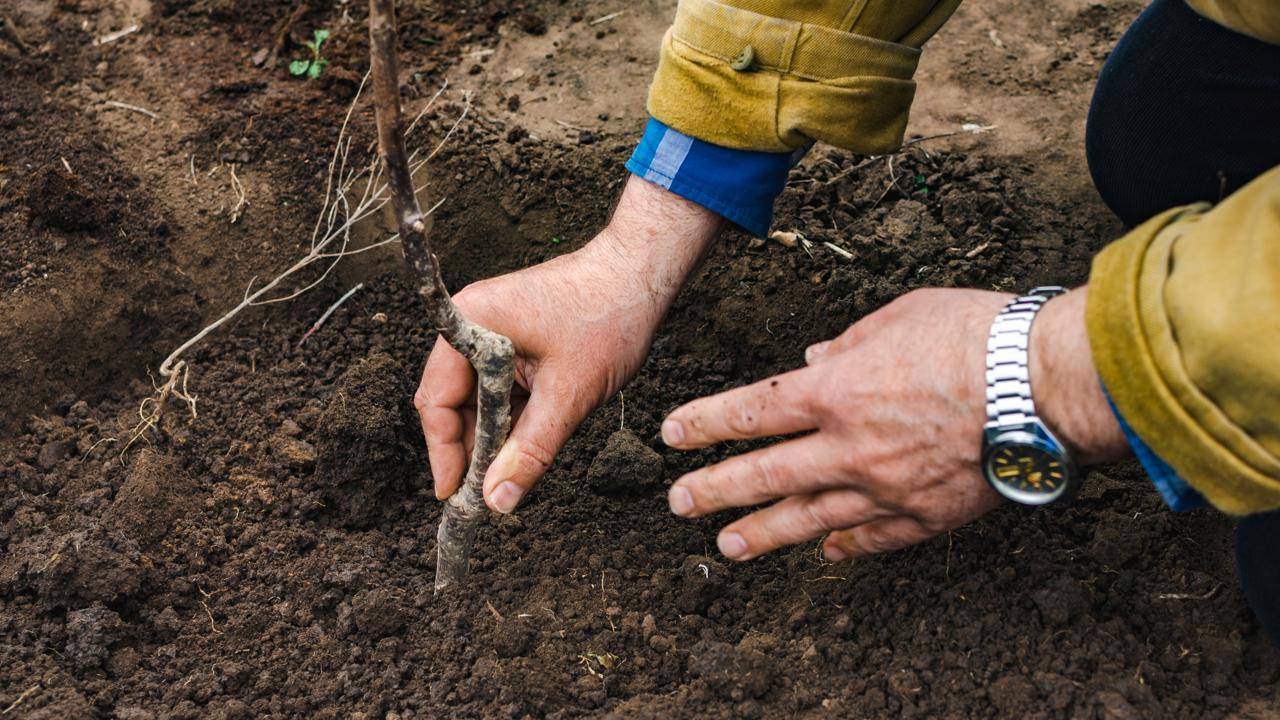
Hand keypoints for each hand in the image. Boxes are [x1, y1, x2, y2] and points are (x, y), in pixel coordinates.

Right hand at [416, 176, 721, 512]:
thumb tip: (497, 500)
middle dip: (468, 446)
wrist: (643, 273)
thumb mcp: (568, 395)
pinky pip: (498, 385)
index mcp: (470, 324)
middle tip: (487, 492)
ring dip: (491, 433)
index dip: (443, 452)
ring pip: (476, 397)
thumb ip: (529, 451)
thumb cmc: (608, 318)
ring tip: (511, 468)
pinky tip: (528, 439)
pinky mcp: (512, 336)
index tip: (454, 494)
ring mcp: (490, 328)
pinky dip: (510, 415)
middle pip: (450, 400)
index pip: (435, 400)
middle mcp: (471, 323)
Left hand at [661, 287, 1129, 561]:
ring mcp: (886, 488)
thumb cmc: (977, 336)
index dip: (705, 424)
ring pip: (809, 518)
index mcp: (836, 390)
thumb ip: (847, 344)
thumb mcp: (901, 315)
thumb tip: (811, 363)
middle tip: (678, 503)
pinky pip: (874, 539)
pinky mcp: (926, 515)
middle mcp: (849, 447)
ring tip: (728, 545)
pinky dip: (846, 547)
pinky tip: (825, 555)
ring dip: (763, 532)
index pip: (751, 411)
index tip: (672, 435)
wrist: (1046, 386)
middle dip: (714, 488)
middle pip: (765, 473)